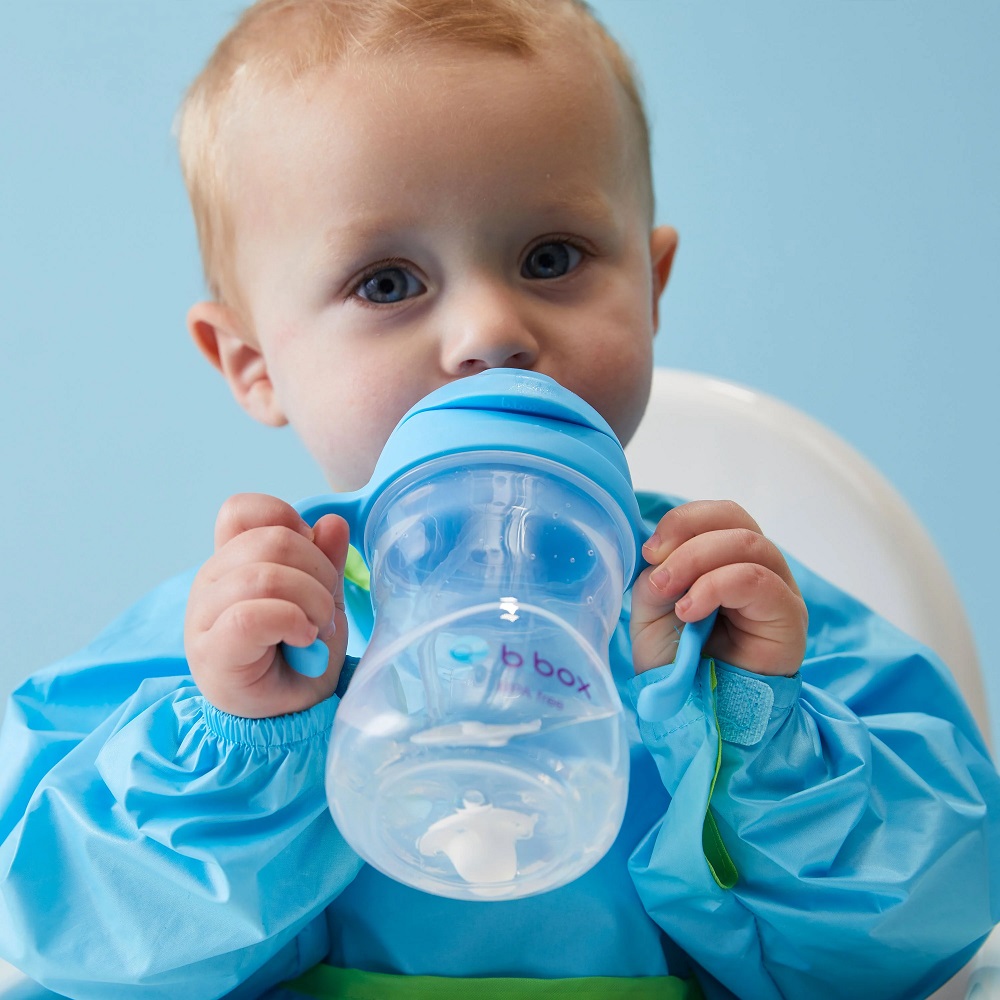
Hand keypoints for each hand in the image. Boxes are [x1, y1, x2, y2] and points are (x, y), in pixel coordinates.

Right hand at [185, 493, 350, 717]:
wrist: (284, 719)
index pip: (240, 510)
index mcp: (233, 560)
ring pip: (265, 575)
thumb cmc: (297, 658)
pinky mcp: (211, 650)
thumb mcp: (322, 600)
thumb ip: (325, 561)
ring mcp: (204, 614)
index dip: (286, 520)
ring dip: (311, 601)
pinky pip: (252, 616)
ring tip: (317, 629)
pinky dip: (291, 622)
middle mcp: (212, 580)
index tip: (312, 558)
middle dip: (318, 571)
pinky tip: (302, 638)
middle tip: (327, 609)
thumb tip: (333, 522)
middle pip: (272, 540)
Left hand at [630, 500, 806, 676]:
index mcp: (728, 561)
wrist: (700, 713)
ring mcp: (779, 590)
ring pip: (747, 543)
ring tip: (674, 600)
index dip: (683, 521)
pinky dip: (716, 587)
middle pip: (734, 518)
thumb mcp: (652, 610)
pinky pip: (757, 580)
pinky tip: (691, 613)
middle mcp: (760, 568)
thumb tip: (663, 555)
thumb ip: (658, 575)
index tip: (650, 552)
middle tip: (659, 573)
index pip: (718, 515)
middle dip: (687, 536)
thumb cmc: (680, 662)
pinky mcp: (789, 616)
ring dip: (697, 562)